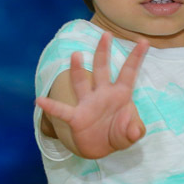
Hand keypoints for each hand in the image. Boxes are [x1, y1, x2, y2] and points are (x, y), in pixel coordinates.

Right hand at [36, 32, 148, 158]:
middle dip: (103, 52)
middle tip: (106, 35)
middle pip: (102, 69)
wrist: (102, 149)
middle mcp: (102, 94)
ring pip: (81, 83)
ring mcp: (88, 104)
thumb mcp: (130, 135)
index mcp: (120, 94)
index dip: (136, 58)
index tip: (143, 41)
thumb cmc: (118, 134)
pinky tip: (40, 100)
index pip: (128, 73)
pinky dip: (52, 107)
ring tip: (76, 55)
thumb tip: (134, 129)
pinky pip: (62, 110)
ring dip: (78, 70)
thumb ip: (133, 130)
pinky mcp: (76, 118)